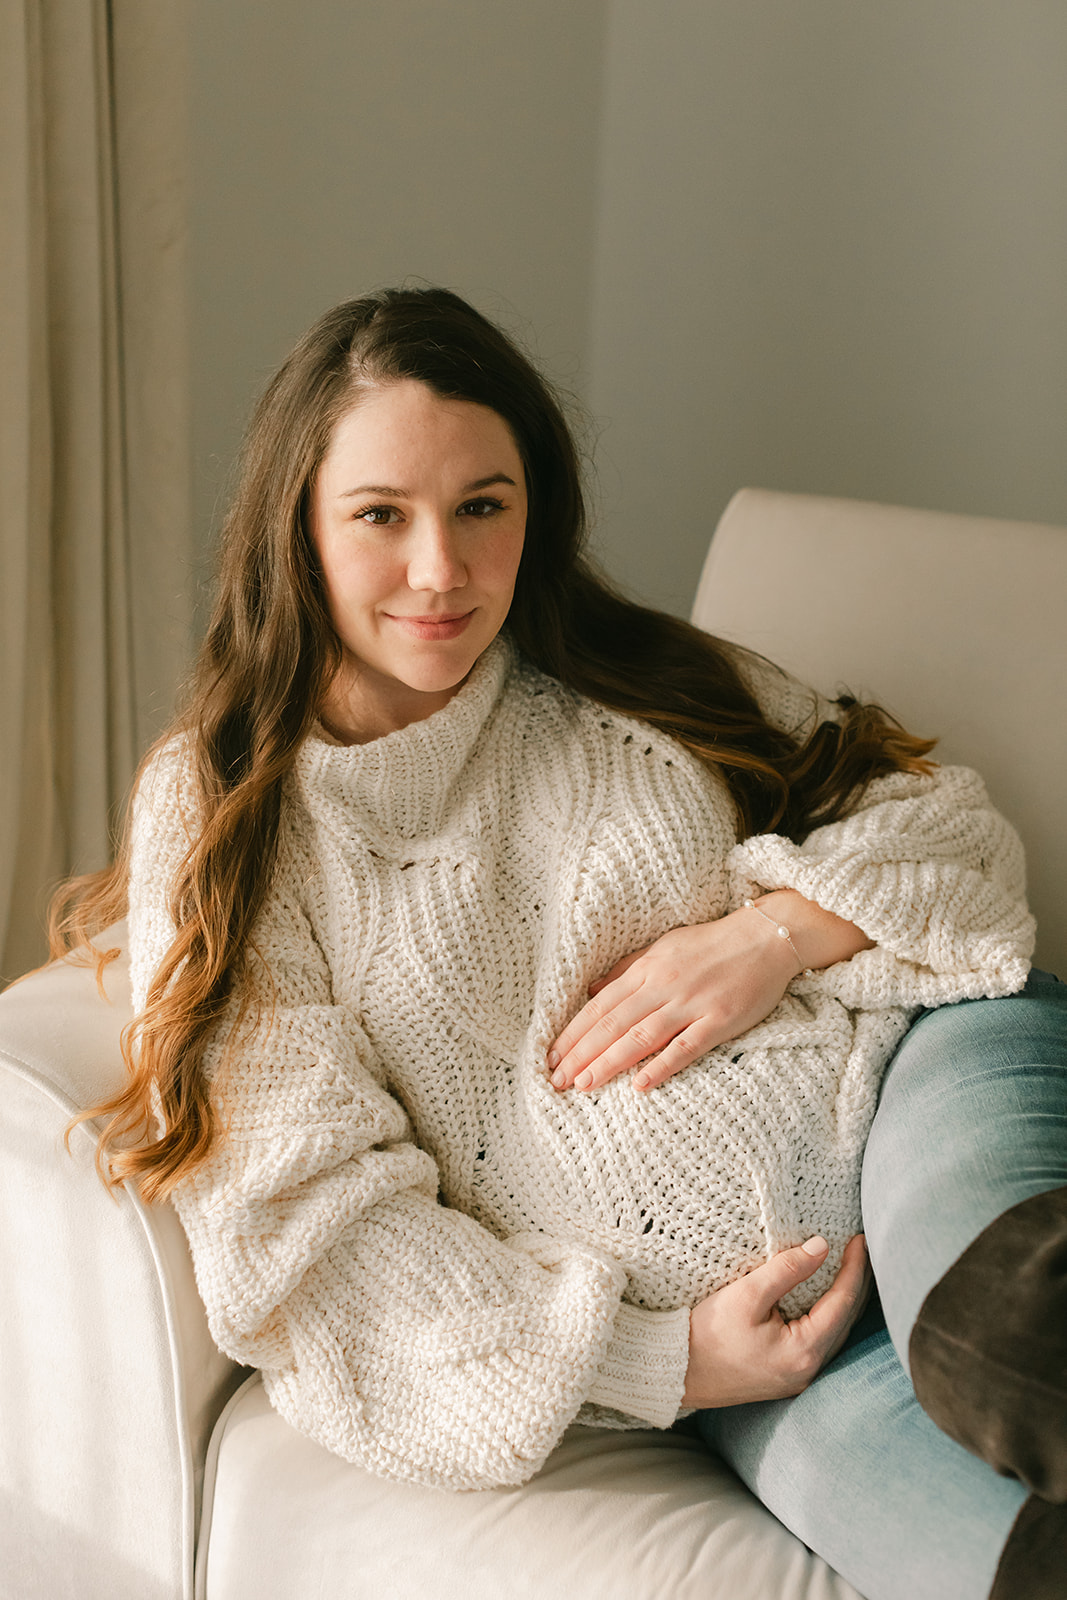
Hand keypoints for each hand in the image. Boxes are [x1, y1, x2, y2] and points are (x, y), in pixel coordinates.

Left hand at [547, 892, 873, 1092]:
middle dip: (580, 1054)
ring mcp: (691, 1003)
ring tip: (583, 1085)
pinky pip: (685, 1047)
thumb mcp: (664, 946)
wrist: (767, 936)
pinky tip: (639, 1085)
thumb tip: (592, 989)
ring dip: (608, 1063)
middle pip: (612, 1024)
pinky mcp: (720, 1020)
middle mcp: (663, 985)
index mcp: (647, 967)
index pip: (600, 1005)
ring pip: (640, 1037)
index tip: (550, 1056)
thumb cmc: (714, 943)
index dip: (573, 1032)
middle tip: (556, 1081)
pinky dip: (661, 1066)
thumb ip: (628, 969)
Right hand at [682, 1234, 869, 1407]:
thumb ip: (787, 1270)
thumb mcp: (746, 1294)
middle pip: (846, 1320)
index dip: (853, 1268)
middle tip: (859, 1249)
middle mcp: (808, 1369)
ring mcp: (798, 1376)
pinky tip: (824, 1299)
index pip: (842, 1302)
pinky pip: (820, 1342)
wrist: (676, 1371)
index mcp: (803, 1351)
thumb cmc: (707, 1334)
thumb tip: (821, 1247)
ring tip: (847, 1268)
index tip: (859, 1239)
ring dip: (843, 1300)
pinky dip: (828, 1316)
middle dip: (855, 1283)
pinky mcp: (786, 1376)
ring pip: (835, 1333)